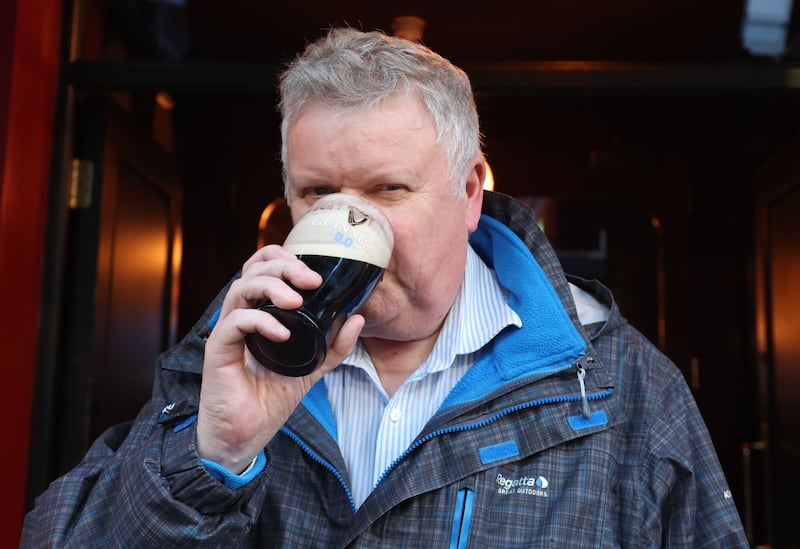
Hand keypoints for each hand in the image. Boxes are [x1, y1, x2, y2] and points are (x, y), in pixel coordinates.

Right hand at [196, 245, 363, 472]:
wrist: (245, 435)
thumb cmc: (269, 401)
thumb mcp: (311, 368)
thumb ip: (334, 346)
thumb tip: (357, 318)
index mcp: (258, 314)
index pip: (262, 269)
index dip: (284, 260)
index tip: (313, 275)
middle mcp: (241, 317)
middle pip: (252, 270)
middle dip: (284, 268)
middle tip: (311, 281)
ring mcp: (228, 331)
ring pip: (240, 288)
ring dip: (271, 287)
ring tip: (296, 302)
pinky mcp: (218, 349)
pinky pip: (235, 321)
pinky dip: (260, 321)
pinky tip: (282, 333)